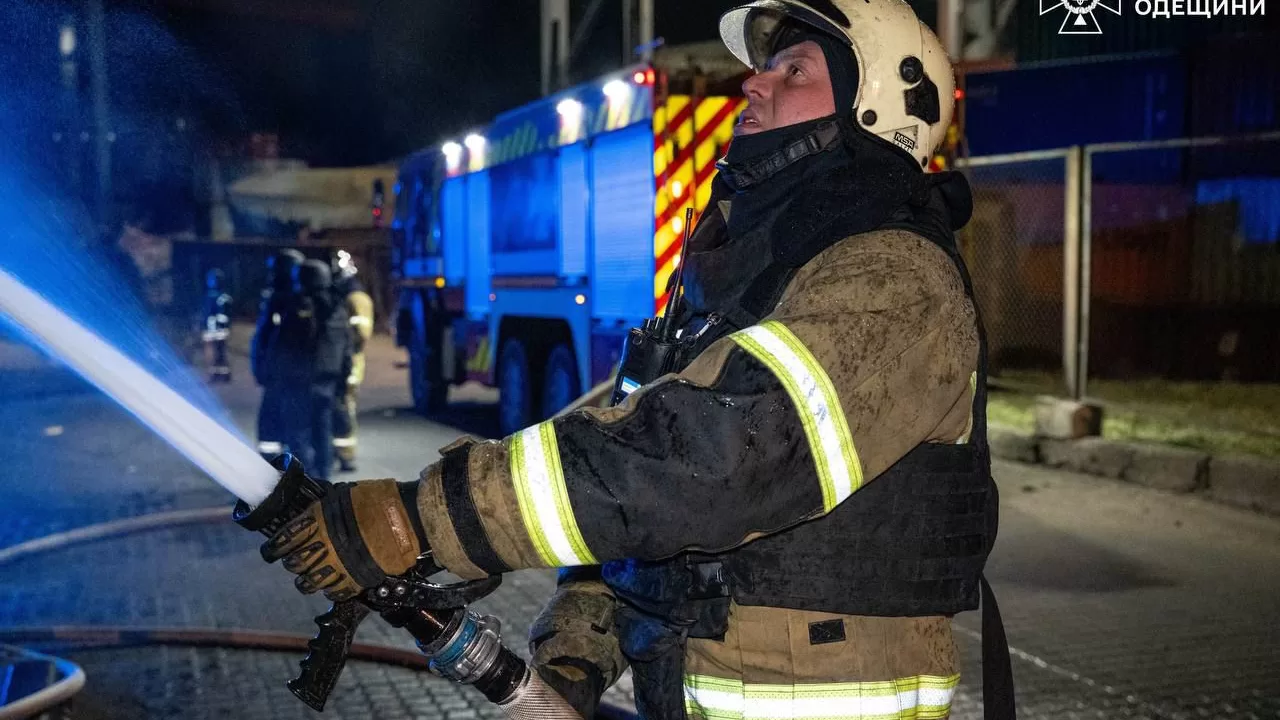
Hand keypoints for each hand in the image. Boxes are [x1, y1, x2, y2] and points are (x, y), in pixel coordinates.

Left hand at [260, 479, 427, 601]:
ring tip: (308, 578)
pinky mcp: (355, 580)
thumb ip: (323, 505)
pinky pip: (334, 592)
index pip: (283, 539)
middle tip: (293, 560)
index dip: (273, 548)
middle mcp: (322, 546)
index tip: (270, 551)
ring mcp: (338, 565)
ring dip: (306, 581)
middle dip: (291, 562)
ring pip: (308, 583)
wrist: (406, 518)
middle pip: (293, 563)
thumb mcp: (343, 494)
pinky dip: (330, 590)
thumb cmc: (377, 500)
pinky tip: (331, 584)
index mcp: (316, 522)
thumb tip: (312, 502)